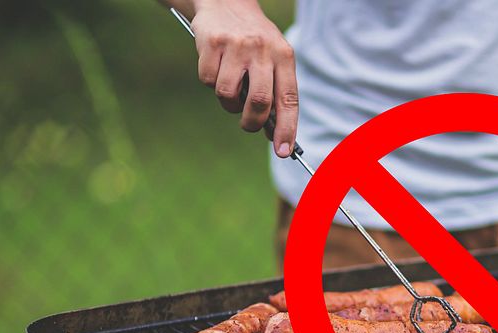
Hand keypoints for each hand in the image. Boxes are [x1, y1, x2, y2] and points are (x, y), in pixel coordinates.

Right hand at [191, 0, 297, 156]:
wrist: (226, 1)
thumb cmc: (254, 41)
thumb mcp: (272, 58)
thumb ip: (275, 91)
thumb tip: (274, 133)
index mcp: (284, 56)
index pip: (289, 99)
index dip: (287, 129)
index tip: (283, 152)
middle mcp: (263, 50)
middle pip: (259, 102)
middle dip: (252, 122)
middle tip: (248, 125)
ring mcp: (237, 46)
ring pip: (228, 95)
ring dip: (228, 103)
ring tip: (231, 88)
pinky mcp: (212, 43)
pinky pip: (207, 80)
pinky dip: (210, 82)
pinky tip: (216, 66)